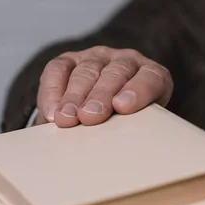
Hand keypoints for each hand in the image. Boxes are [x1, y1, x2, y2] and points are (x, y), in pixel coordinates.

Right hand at [35, 46, 172, 126]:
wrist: (107, 109)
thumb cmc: (129, 121)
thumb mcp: (140, 124)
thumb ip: (136, 127)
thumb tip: (123, 146)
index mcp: (153, 75)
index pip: (151, 78)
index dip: (138, 90)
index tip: (123, 107)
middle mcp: (127, 61)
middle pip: (116, 73)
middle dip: (101, 95)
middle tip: (90, 117)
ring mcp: (98, 57)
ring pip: (86, 71)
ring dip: (74, 97)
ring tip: (66, 119)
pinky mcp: (70, 59)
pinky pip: (59, 69)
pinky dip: (53, 90)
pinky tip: (51, 111)